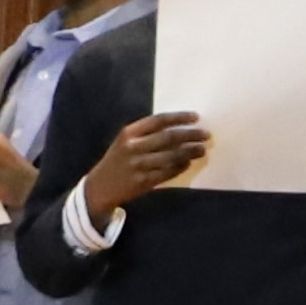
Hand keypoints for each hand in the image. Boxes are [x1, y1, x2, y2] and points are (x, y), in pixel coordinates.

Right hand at [90, 110, 213, 209]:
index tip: (196, 118)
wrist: (100, 187)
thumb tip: (181, 127)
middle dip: (191, 135)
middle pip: (169, 137)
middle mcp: (133, 147)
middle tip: (206, 134)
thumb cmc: (118, 159)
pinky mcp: (143, 182)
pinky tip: (188, 163)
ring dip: (190, 151)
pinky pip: (168, 172)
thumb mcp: (126, 141)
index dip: (180, 117)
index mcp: (129, 133)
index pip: (159, 120)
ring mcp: (138, 166)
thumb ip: (147, 133)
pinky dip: (181, 166)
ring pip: (172, 156)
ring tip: (202, 149)